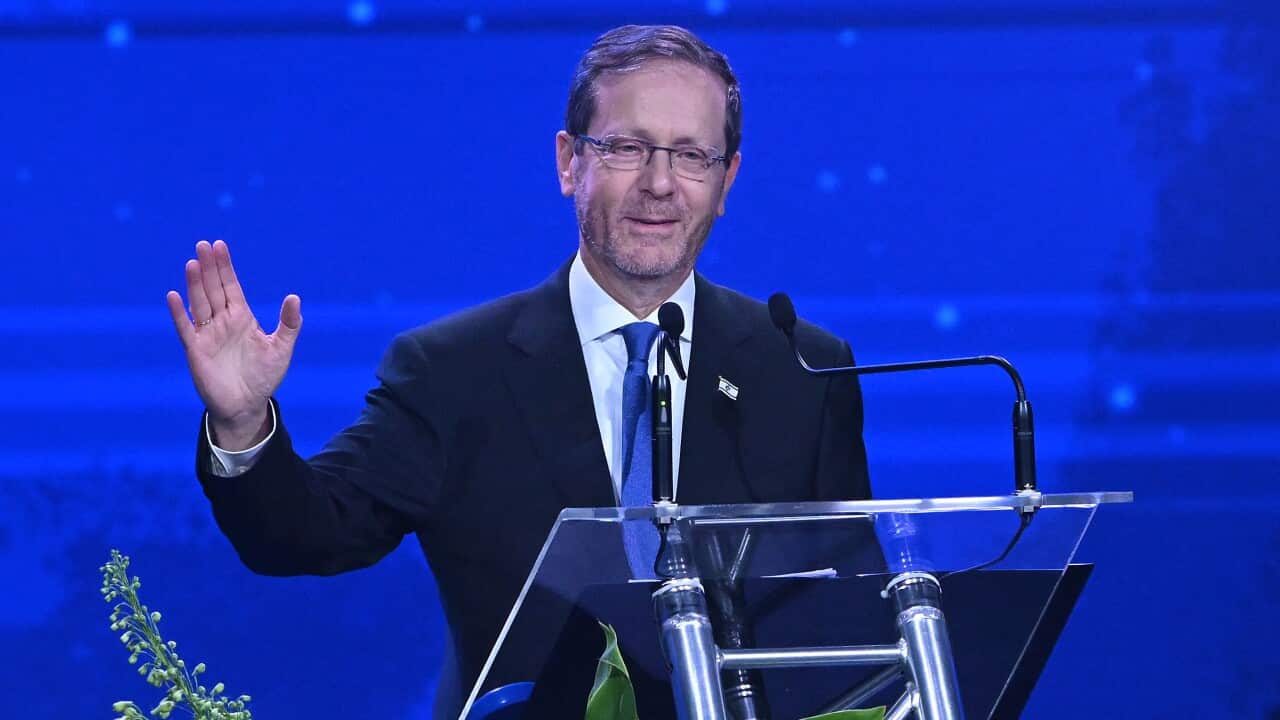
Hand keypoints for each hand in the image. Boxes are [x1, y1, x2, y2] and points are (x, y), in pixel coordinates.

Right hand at [166, 240, 301, 449]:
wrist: (247, 405)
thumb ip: (289, 324)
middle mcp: (222, 321)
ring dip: (195, 284)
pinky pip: (186, 328)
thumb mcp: (281, 348)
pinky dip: (180, 313)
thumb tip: (294, 297)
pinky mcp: (196, 350)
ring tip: (193, 263)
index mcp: (242, 317)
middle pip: (213, 289)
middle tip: (204, 244)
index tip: (220, 245)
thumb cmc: (264, 377)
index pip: (231, 286)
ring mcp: (207, 334)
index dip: (225, 267)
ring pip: (199, 303)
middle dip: (209, 268)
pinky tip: (174, 296)